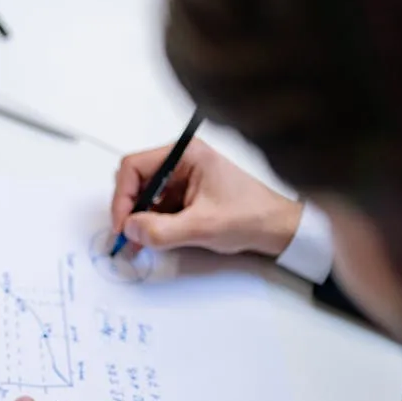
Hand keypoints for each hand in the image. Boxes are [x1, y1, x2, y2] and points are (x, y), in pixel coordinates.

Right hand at [111, 139, 302, 255]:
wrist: (278, 229)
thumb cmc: (250, 217)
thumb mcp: (202, 227)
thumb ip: (162, 230)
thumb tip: (130, 229)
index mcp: (186, 155)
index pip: (134, 167)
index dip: (123, 197)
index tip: (123, 224)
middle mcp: (181, 162)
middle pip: (136, 181)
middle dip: (129, 210)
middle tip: (127, 236)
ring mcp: (182, 179)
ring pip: (144, 197)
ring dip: (138, 221)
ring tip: (137, 245)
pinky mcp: (185, 195)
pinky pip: (156, 207)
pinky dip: (150, 225)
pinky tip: (150, 241)